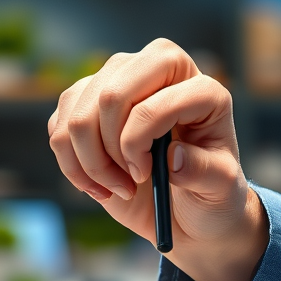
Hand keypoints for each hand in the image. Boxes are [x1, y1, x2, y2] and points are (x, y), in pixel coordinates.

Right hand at [47, 39, 267, 280]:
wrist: (187, 208)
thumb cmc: (210, 194)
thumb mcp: (221, 189)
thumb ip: (204, 172)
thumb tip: (174, 157)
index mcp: (201, 89)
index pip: (153, 103)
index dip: (139, 144)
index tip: (146, 176)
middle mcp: (159, 72)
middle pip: (110, 95)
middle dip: (111, 149)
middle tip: (129, 182)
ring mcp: (120, 81)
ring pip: (78, 112)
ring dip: (90, 162)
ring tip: (118, 188)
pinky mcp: (88, 101)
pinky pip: (59, 125)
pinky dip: (72, 164)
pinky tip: (99, 185)